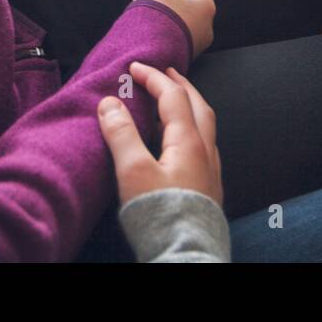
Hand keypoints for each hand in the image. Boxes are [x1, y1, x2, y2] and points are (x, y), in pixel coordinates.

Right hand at [98, 62, 222, 205]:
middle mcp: (205, 152)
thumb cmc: (160, 215)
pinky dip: (193, 130)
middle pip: (198, 106)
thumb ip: (121, 134)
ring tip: (175, 102)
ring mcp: (211, 171)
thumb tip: (110, 102)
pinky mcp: (209, 189)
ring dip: (190, 106)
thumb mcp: (132, 172)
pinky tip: (183, 144)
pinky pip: (205, 146)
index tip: (135, 67)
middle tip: (166, 73)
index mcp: (187, 141)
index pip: (173, 96)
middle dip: (181, 85)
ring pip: (206, 126)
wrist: (185, 254)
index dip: (153, 77)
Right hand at [133, 0, 214, 56]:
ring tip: (152, 18)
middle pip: (193, 2)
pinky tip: (153, 33)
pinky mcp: (184, 56)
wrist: (146, 58)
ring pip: (185, 21)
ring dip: (171, 17)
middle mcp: (207, 26)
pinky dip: (168, 33)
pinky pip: (178, 37)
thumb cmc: (154, 23)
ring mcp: (197, 44)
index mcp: (205, 5)